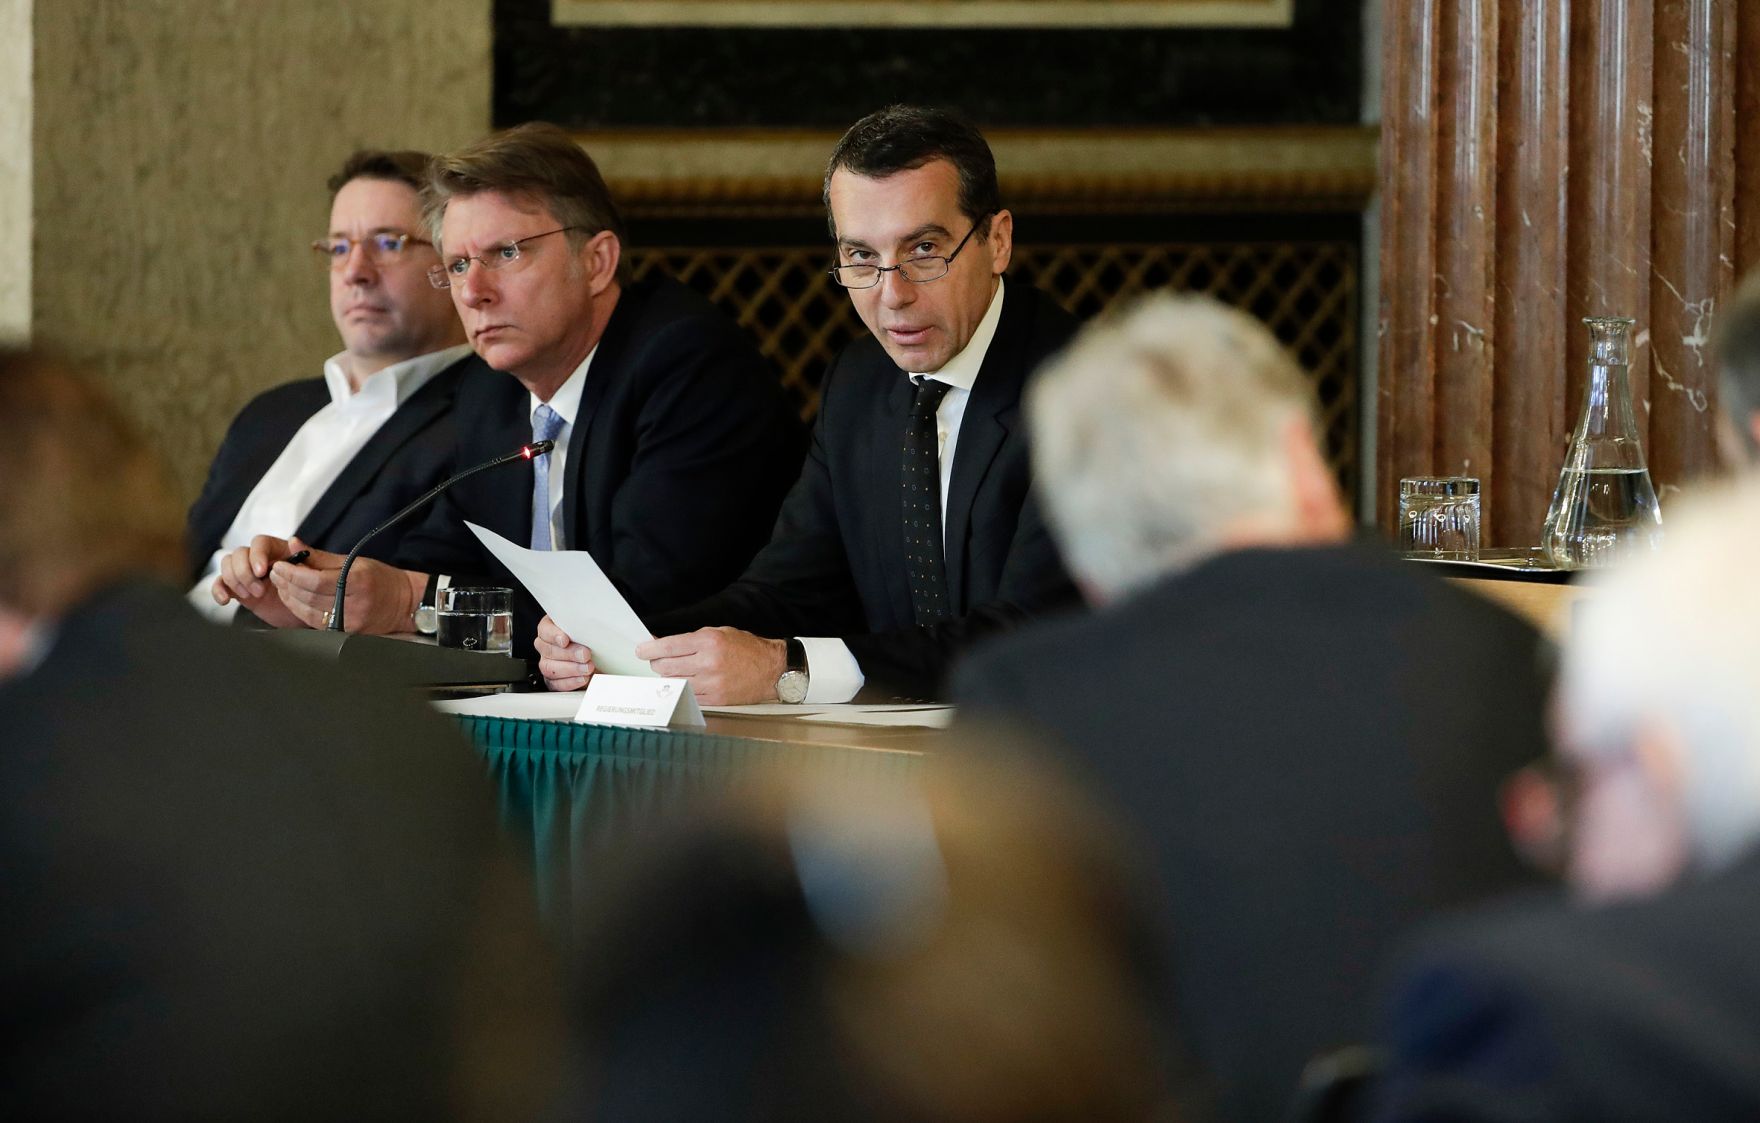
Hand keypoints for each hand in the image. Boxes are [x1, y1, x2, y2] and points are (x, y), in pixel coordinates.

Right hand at [212, 535, 305, 628]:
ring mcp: (247, 573)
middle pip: (239, 553)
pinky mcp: (239, 589)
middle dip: (244, 572)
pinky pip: (220, 584)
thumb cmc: (312, 587)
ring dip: (234, 580)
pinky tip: (225, 600)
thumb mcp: (314, 572)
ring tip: (250, 595)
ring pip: (227, 565)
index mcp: (277, 550)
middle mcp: (258, 559)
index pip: (259, 542)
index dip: (257, 555)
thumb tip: (294, 540)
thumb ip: (304, 556)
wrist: (307, 610)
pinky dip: (218, 590)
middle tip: (259, 590)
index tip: (262, 572)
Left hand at [267, 536, 425, 632]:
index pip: (315, 580)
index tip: (280, 565)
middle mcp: (354, 604)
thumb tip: (294, 544)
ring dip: (289, 597)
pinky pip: (314, 622)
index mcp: (357, 582)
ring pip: (307, 611)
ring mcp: (350, 622)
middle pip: (308, 596)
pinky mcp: (345, 633)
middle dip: (286, 583)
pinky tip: (294, 599)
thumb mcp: (353, 561)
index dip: (293, 574)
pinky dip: (299, 610)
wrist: (404, 603)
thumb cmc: (380, 579)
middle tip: (276, 572)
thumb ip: (320, 556)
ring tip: (282, 584)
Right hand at [534, 615, 595, 691]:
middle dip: (568, 653)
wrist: (600, 660)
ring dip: (571, 669)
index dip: (553, 635)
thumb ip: (584, 628)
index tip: (565, 641)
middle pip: (547, 650)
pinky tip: (582, 678)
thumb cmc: (593, 641)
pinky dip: (570, 682)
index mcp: (552, 628)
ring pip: (549, 668)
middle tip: (585, 654)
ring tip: (588, 668)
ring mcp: (548, 664)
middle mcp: (546, 646)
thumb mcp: (590, 631)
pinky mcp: (553, 681)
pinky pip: (555, 684)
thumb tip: (590, 628)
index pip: (544, 629)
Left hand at [635, 627, 787, 705]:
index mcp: (709, 642)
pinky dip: (681, 689)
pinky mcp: (714, 700)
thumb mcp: (719, 633)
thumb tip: (664, 644)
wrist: (771, 670)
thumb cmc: (747, 649)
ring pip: (673, 682)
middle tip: (657, 660)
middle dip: (657, 662)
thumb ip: (691, 639)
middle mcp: (708, 663)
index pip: (668, 646)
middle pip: (666, 666)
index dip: (649, 649)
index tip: (641, 650)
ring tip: (674, 670)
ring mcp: (711, 684)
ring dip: (668, 676)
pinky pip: (686, 695)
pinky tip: (686, 682)